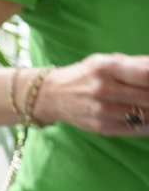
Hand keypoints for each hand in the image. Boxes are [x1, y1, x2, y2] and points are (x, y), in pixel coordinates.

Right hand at [33, 55, 148, 135]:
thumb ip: (135, 64)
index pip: (146, 73)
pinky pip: (138, 128)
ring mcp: (102, 110)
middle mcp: (103, 88)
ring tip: (148, 105)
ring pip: (147, 114)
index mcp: (105, 67)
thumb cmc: (85, 75)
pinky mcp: (102, 127)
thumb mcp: (105, 61)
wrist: (50, 95)